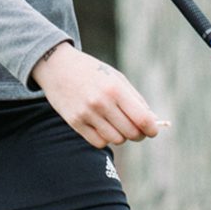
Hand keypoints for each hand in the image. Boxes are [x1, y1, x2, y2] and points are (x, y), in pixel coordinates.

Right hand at [28, 42, 163, 148]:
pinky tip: (103, 128)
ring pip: (116, 140)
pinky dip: (105, 139)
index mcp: (115, 89)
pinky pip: (99, 143)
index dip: (152, 129)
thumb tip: (152, 121)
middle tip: (137, 130)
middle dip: (138, 134)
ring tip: (117, 125)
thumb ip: (135, 99)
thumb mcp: (116, 78)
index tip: (153, 130)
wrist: (57, 66)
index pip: (142, 119)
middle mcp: (101, 103)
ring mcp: (87, 114)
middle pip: (131, 133)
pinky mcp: (75, 122)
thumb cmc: (92, 72)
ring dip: (121, 136)